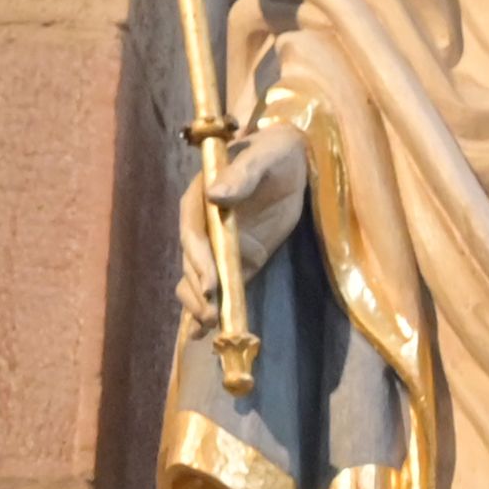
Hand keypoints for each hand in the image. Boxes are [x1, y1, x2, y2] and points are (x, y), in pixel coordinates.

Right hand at [176, 115, 299, 335]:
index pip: (193, 234)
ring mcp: (217, 248)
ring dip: (200, 305)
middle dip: (199, 291)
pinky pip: (220, 289)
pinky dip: (213, 310)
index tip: (209, 283)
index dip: (198, 260)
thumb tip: (216, 195)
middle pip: (192, 264)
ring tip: (208, 328)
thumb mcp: (263, 156)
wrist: (296, 162)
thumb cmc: (276, 152)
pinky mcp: (237, 263)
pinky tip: (205, 336)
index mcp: (200, 199)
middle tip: (211, 316)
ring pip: (198, 281)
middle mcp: (202, 227)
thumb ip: (242, 175)